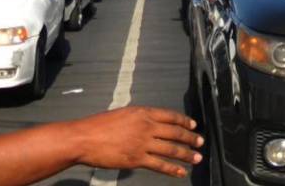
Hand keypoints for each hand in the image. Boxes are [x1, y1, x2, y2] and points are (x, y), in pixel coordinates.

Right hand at [74, 107, 201, 177]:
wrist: (84, 138)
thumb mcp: (122, 114)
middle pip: (175, 132)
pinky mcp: (138, 159)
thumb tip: (149, 124)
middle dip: (190, 138)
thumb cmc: (98, 126)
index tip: (193, 126)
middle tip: (200, 142)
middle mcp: (146, 126)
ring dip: (186, 154)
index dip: (184, 121)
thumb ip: (138, 119)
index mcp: (142, 113)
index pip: (170, 116)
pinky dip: (173, 169)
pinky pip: (160, 165)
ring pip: (171, 149)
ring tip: (197, 158)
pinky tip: (181, 172)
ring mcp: (143, 143)